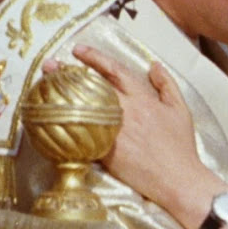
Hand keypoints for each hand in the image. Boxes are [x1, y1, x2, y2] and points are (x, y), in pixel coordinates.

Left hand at [68, 44, 227, 228]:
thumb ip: (167, 85)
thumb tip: (154, 66)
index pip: (114, 71)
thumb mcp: (180, 110)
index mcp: (142, 99)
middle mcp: (124, 113)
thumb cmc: (181, 146)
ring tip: (46, 88)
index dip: (95, 57)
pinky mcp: (104, 153)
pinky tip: (54, 121)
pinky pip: (83, 136)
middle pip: (90, 88)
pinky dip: (68, 127)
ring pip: (82, 110)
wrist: (176, 178)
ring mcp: (112, 133)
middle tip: (50, 65)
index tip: (79, 50)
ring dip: (63, 98)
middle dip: (68, 74)